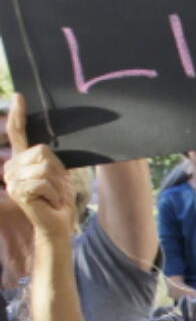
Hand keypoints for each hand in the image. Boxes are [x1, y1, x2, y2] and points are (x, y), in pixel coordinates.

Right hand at [2, 96, 76, 238]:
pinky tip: (50, 202)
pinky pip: (44, 181)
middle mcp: (12, 167)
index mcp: (21, 160)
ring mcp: (12, 179)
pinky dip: (54, 193)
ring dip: (57, 184)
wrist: (58, 224)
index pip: (17, 133)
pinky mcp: (18, 191)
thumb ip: (50, 159)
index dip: (19, 115)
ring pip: (44, 167)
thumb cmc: (59, 199)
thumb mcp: (57, 174)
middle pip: (41, 151)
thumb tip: (50, 145)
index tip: (19, 96)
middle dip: (57, 171)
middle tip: (57, 188)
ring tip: (54, 196)